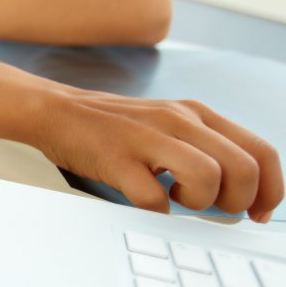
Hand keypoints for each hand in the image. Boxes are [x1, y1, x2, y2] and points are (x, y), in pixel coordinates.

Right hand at [35, 91, 282, 222]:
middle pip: (243, 168)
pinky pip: (153, 197)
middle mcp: (178, 120)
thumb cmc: (116, 126)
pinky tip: (144, 197)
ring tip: (176, 198)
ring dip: (198, 203)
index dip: (270, 190)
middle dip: (236, 201)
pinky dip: (156, 209)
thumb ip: (206, 147)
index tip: (257, 211)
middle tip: (212, 207)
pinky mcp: (117, 158)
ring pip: (207, 178)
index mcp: (197, 113)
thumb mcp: (170, 124)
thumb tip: (243, 191)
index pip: (261, 151)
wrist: (58, 111)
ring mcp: (147, 138)